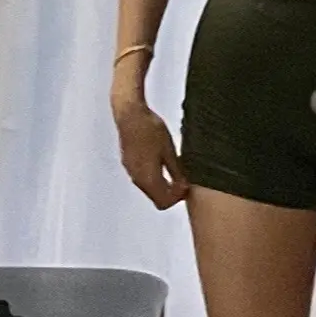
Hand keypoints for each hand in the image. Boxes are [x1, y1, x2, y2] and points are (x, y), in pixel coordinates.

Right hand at [111, 87, 189, 209]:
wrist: (130, 114)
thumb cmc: (150, 129)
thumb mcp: (170, 151)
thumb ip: (176, 172)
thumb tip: (184, 186)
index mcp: (148, 177)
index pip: (164, 202)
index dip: (177, 198)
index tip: (186, 186)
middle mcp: (137, 178)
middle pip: (156, 199)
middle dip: (171, 194)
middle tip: (184, 181)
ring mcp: (131, 171)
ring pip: (149, 190)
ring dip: (163, 186)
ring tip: (175, 171)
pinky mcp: (128, 163)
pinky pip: (142, 179)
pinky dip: (154, 178)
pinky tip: (162, 164)